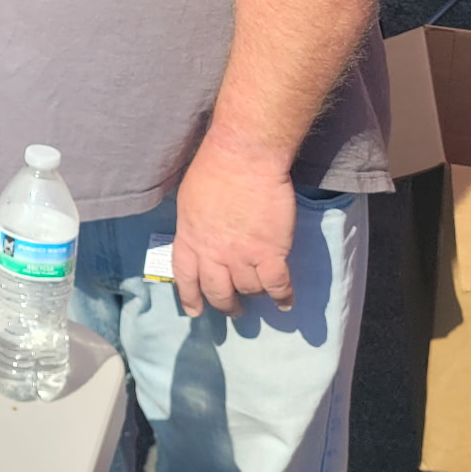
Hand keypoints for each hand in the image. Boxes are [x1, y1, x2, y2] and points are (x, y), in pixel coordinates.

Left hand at [170, 134, 297, 316]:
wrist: (243, 159)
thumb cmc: (213, 169)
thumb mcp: (188, 200)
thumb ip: (193, 226)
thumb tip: (199, 239)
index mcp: (190, 238)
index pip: (185, 277)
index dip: (190, 297)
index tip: (195, 312)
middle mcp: (213, 254)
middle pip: (217, 291)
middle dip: (225, 304)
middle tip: (233, 309)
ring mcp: (241, 256)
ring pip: (248, 289)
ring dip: (255, 294)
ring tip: (260, 294)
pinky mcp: (270, 253)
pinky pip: (276, 285)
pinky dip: (282, 297)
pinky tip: (285, 303)